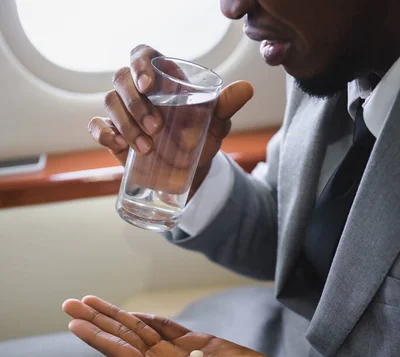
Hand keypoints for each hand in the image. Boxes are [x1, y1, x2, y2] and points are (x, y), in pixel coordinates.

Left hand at [62, 296, 296, 356]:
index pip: (120, 354)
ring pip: (138, 330)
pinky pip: (162, 328)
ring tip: (91, 301)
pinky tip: (129, 313)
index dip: (96, 336)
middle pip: (122, 338)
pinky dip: (146, 318)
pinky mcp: (191, 344)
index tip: (73, 321)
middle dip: (97, 320)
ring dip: (115, 316)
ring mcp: (174, 355)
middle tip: (70, 303)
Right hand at [88, 44, 253, 194]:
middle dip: (136, 103)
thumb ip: (225, 106)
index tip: (149, 86)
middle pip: (122, 78)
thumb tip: (246, 89)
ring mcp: (123, 112)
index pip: (142, 55)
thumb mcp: (215, 124)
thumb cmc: (200, 140)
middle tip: (157, 129)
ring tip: (147, 148)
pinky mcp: (113, 134)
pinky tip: (118, 146)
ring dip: (126, 124)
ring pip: (110, 102)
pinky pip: (97, 126)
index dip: (140, 64)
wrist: (188, 172)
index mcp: (162, 78)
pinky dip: (104, 133)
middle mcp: (138, 91)